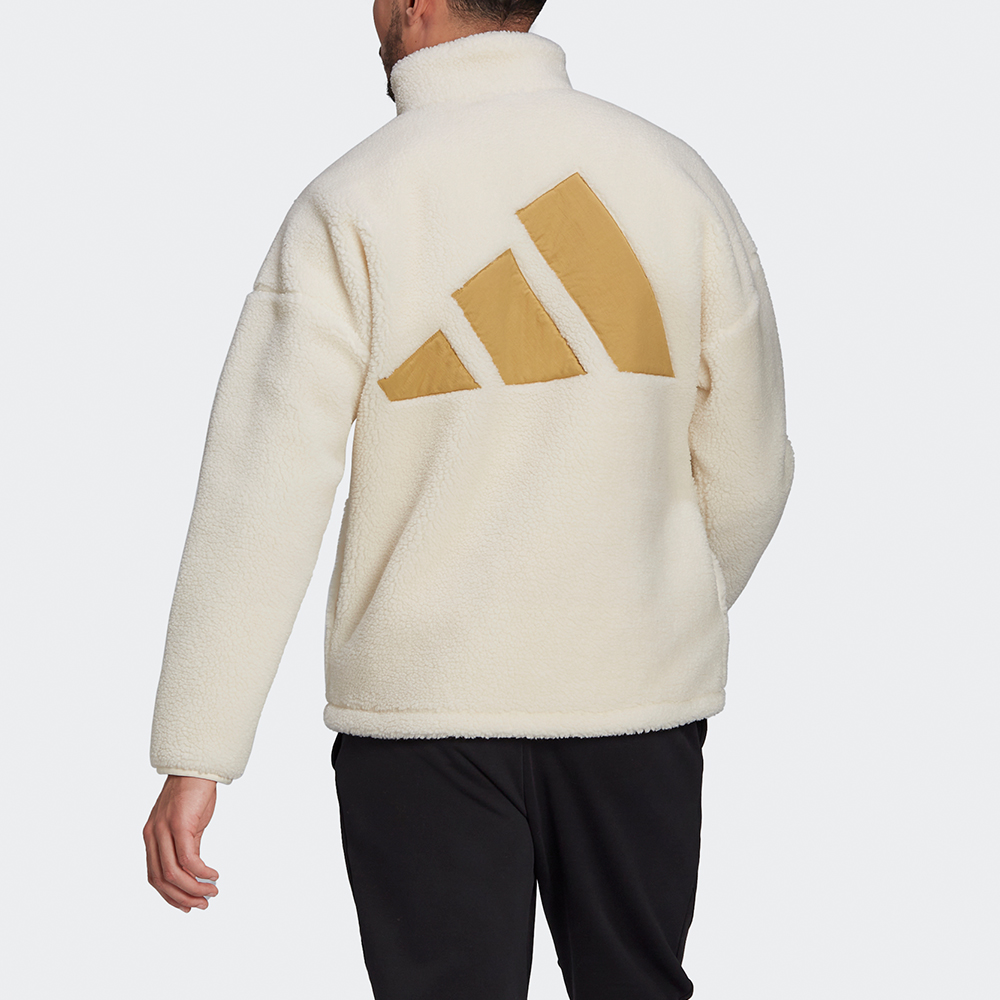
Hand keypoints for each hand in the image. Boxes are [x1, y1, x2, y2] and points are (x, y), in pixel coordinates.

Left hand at [143, 775, 218, 911]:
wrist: (198, 767)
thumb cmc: (194, 793)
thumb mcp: (187, 824)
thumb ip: (186, 845)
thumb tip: (194, 869)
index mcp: (151, 837)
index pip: (154, 877)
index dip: (169, 896)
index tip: (188, 905)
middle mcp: (152, 836)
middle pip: (161, 880)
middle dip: (182, 898)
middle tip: (202, 905)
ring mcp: (164, 830)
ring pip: (173, 874)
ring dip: (193, 888)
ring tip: (211, 893)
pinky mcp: (179, 825)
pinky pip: (188, 859)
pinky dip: (201, 872)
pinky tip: (213, 875)